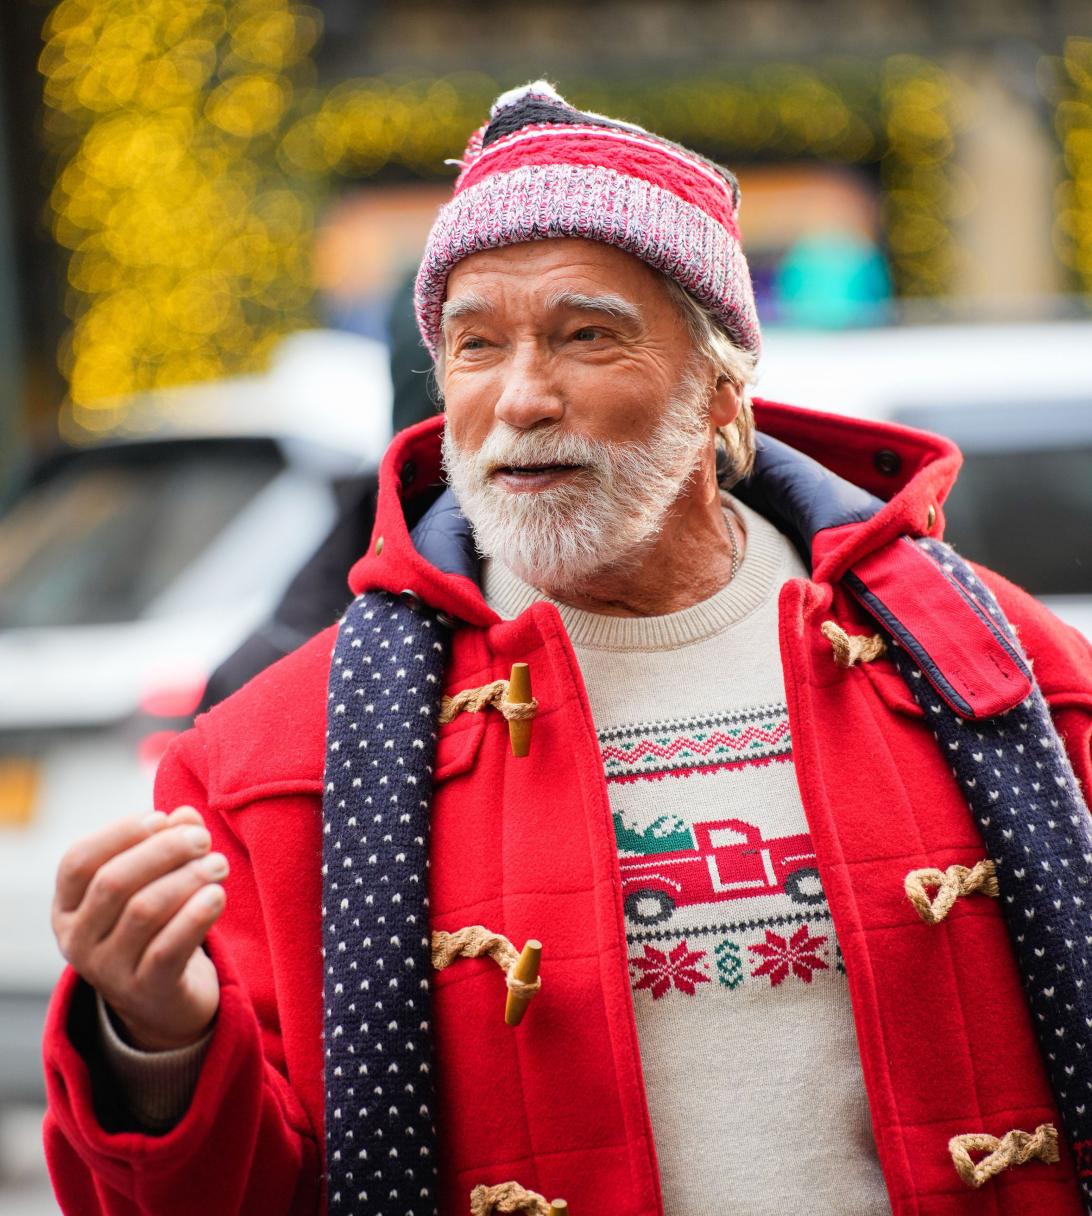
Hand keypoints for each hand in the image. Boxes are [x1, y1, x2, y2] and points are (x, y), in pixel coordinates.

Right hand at [51, 806, 227, 1050]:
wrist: (165, 1000)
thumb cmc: (157, 925)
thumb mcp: (153, 883)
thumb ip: (166, 843)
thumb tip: (186, 816)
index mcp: (67, 907)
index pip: (78, 860)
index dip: (120, 832)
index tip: (162, 819)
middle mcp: (77, 941)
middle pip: (113, 881)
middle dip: (164, 851)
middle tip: (202, 839)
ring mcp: (108, 971)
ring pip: (144, 910)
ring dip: (188, 878)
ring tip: (218, 864)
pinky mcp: (147, 991)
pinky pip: (168, 948)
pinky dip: (196, 914)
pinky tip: (217, 895)